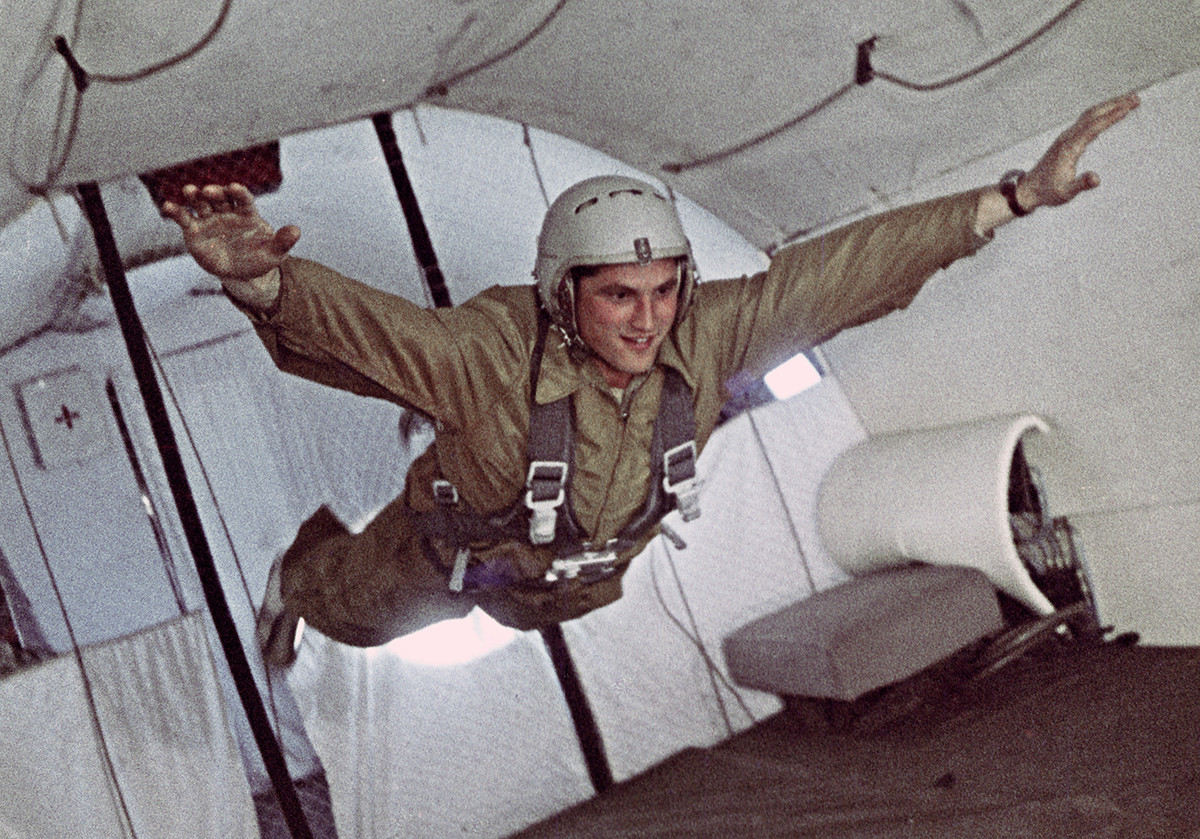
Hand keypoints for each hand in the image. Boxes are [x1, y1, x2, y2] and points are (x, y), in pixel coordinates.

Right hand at [161, 183, 299, 282]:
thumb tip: (297, 231)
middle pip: (219, 198)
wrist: (241, 274)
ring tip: (189, 191)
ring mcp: (209, 219)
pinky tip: (167, 206)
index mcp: (246, 213)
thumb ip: (283, 241)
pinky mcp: (194, 231)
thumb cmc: (260, 259)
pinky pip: (183, 218)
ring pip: (200, 203)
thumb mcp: (275, 253)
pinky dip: (175, 211)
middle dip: (215, 193)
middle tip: (209, 190)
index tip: (235, 188)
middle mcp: (226, 212)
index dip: (239, 193)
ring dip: (194, 196)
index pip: (243, 199)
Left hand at [1016, 92, 1139, 211]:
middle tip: (1136, 98)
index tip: (1129, 107)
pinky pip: (1086, 120)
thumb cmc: (1049, 192)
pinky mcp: (1066, 138)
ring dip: (1109, 105)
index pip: (1094, 126)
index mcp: (1070, 147)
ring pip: (1090, 115)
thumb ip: (1081, 185)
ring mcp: (1066, 136)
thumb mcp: (1066, 192)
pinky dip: (1101, 112)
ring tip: (1129, 101)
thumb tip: (1097, 179)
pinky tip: (1110, 112)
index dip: (1112, 116)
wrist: (1029, 189)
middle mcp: (1067, 137)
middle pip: (1093, 114)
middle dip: (1115, 105)